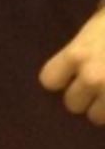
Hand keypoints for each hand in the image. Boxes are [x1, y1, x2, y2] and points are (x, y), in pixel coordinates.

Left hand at [39, 3, 104, 123]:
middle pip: (72, 104)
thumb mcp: (94, 31)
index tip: (68, 75)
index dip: (59, 79)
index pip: (48, 80)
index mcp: (77, 55)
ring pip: (96, 117)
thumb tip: (71, 67)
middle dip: (83, 96)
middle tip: (96, 85)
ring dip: (103, 108)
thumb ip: (79, 51)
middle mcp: (92, 78)